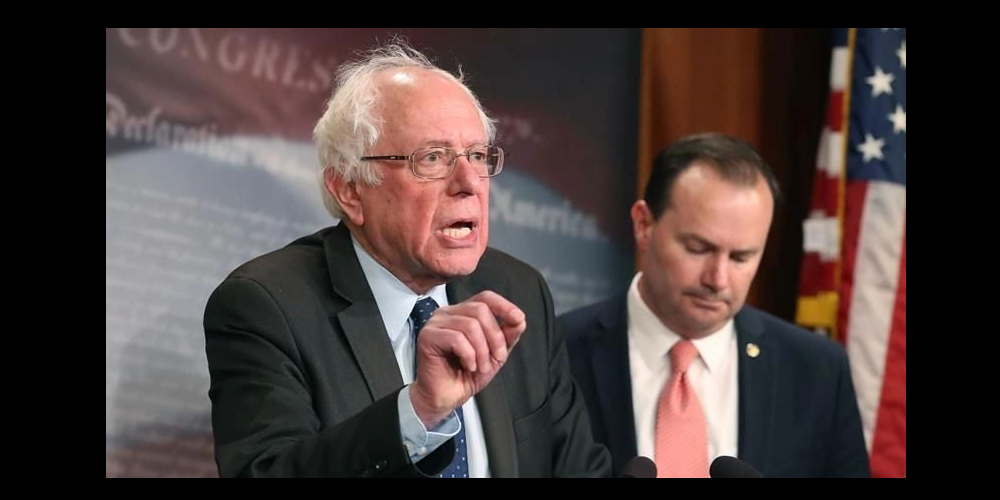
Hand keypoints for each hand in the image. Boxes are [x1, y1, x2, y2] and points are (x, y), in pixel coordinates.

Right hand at [409, 290, 525, 426]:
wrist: (446, 398)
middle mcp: (448, 313)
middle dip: (495, 337)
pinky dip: (468, 355)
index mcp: (463, 313)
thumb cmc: (465, 375)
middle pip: (480, 310)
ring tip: (480, 366)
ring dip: (482, 351)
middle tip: (496, 358)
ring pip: (470, 325)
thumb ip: (507, 336)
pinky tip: (468, 366)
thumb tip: (519, 319)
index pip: (485, 297)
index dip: (504, 306)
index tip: (518, 319)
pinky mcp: (428, 336)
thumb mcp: (495, 354)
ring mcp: (436, 323)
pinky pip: (457, 338)